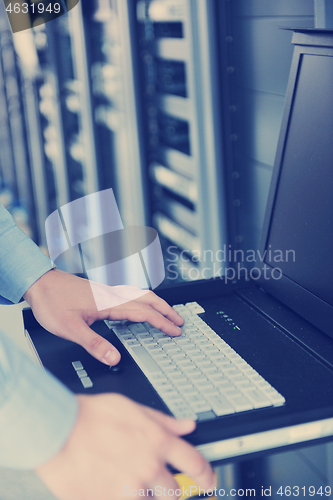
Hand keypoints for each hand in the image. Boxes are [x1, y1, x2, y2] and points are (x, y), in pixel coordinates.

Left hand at [23, 269, 183, 365]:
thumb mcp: (70, 329)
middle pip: (147, 300)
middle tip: (180, 320)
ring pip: (140, 295)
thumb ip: (94, 344)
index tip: (175, 330)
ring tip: (166, 313)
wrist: (39, 283)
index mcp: (109, 304)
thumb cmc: (52, 302)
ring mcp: (107, 293)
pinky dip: (143, 301)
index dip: (161, 322)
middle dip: (166, 310)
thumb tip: (113, 358)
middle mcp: (111, 296)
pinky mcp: (101, 293)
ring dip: (156, 304)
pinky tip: (138, 307)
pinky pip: (130, 295)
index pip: (143, 313)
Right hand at [36, 394, 214, 499]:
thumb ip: (164, 420)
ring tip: (125, 479)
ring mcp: (129, 489)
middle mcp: (148, 468)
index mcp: (156, 441)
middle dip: (167, 487)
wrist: (57, 431)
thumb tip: (186, 425)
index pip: (195, 463)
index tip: (208, 479)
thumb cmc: (91, 415)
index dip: (207, 474)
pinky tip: (109, 484)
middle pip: (175, 492)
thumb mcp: (132, 408)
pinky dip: (120, 497)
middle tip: (152, 478)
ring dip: (143, 494)